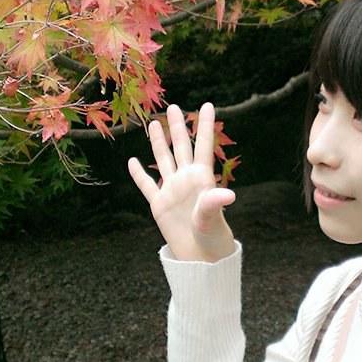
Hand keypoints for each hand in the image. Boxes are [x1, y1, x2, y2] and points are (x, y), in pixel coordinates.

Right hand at [128, 102, 235, 261]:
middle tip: (175, 106)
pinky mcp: (159, 204)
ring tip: (155, 123)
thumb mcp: (213, 218)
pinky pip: (146, 185)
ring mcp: (172, 190)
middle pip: (181, 147)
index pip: (203, 145)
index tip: (207, 105)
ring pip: (163, 160)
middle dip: (179, 127)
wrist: (200, 257)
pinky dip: (139, 173)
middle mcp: (186, 179)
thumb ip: (215, 203)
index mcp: (202, 178)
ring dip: (159, 142)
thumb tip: (228, 195)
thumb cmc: (213, 237)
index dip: (205, 125)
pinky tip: (133, 161)